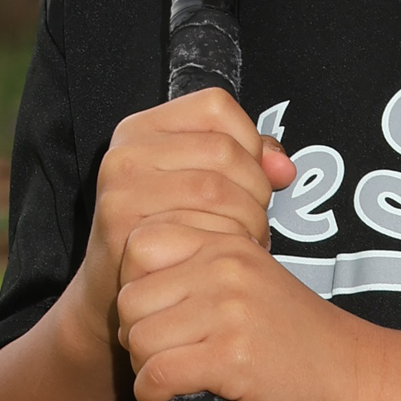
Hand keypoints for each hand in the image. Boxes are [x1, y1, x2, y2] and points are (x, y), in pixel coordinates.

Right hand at [71, 90, 295, 349]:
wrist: (117, 294)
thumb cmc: (169, 234)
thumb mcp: (200, 184)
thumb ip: (246, 161)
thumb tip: (283, 168)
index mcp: (142, 128)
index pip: (216, 107)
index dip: (249, 141)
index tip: (250, 176)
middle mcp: (125, 153)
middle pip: (222, 149)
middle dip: (256, 188)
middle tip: (256, 220)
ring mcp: (121, 191)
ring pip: (217, 188)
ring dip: (248, 220)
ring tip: (245, 240)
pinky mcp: (125, 231)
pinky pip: (200, 227)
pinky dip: (228, 243)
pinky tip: (226, 257)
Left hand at [116, 219, 362, 400]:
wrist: (360, 379)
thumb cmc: (301, 339)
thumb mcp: (253, 282)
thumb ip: (202, 271)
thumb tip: (133, 291)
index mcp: (227, 242)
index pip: (139, 244)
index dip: (137, 288)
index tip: (161, 319)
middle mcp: (225, 266)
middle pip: (129, 298)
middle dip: (137, 337)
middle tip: (167, 359)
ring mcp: (230, 310)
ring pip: (139, 339)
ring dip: (146, 371)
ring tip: (176, 383)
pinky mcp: (233, 357)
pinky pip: (157, 376)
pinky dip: (155, 399)